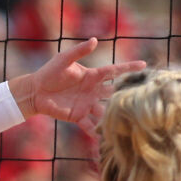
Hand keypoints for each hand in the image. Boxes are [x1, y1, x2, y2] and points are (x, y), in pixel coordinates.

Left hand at [16, 38, 144, 129]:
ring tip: (127, 122)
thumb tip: (94, 39)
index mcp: (93, 76)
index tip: (144, 65)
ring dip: (114, 116)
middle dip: (127, 94)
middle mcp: (94, 91)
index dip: (129, 68)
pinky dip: (96, 133)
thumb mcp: (63, 59)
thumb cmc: (50, 72)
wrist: (36, 91)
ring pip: (105, 111)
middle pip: (114, 93)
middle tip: (143, 96)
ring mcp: (87, 104)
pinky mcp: (78, 116)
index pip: (114, 71)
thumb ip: (79, 51)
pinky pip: (90, 126)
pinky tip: (105, 141)